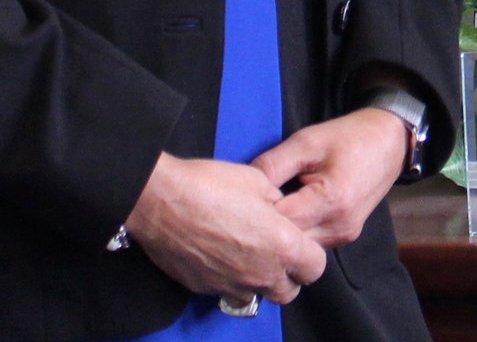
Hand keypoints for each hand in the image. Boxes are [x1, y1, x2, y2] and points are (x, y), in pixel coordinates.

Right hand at [124, 153, 325, 306]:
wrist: (161, 200)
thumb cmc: (211, 185)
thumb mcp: (259, 181)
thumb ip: (279, 203)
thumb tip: (278, 210)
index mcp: (282, 246)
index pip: (315, 268)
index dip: (310, 254)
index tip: (299, 241)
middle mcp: (260, 273)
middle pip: (288, 291)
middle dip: (288, 274)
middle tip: (276, 250)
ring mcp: (231, 284)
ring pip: (257, 296)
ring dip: (258, 280)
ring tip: (246, 254)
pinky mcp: (204, 288)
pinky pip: (227, 291)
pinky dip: (229, 279)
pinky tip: (220, 255)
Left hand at [254, 107, 412, 247]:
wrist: (390, 141)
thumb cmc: (349, 137)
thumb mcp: (306, 142)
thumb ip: (272, 164)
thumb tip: (242, 186)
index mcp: (332, 200)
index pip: (280, 222)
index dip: (257, 211)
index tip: (243, 198)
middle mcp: (339, 226)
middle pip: (287, 242)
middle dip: (265, 226)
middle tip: (248, 206)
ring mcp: (343, 236)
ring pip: (297, 247)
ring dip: (280, 232)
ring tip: (267, 209)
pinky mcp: (344, 237)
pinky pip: (310, 242)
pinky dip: (295, 232)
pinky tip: (286, 213)